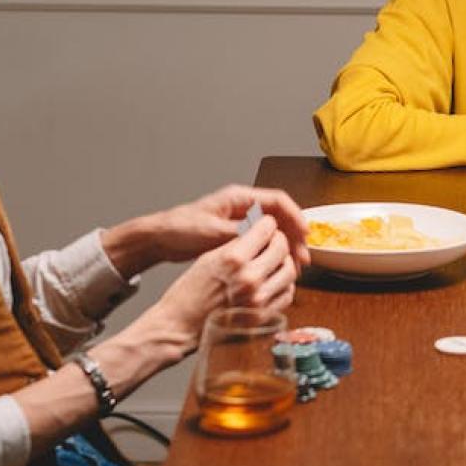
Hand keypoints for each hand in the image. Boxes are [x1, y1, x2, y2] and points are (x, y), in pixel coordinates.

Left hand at [105, 184, 309, 276]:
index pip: (278, 201)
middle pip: (280, 217)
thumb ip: (239, 233)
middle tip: (303, 258)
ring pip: (274, 231)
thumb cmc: (181, 228)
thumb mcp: (212, 232)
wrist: (160, 238)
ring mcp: (240, 221)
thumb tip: (265, 238)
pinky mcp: (236, 235)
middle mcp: (243, 207)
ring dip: (286, 247)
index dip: (295, 216)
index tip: (306, 233)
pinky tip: (277, 268)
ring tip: (295, 267)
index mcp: (239, 198)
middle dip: (295, 236)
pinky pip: (262, 242)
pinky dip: (272, 253)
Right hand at [138, 217, 299, 350]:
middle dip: (278, 240)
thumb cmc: (190, 292)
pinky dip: (283, 284)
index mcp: (233, 259)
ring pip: (289, 270)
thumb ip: (237, 245)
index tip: (266, 225)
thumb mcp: (209, 258)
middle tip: (273, 241)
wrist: (181, 326)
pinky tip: (272, 281)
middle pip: (281, 247)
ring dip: (284, 262)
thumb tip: (259, 232)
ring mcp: (258, 299)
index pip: (266, 229)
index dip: (267, 224)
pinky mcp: (264, 316)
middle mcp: (249, 278)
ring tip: (274, 262)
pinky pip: (287, 293)